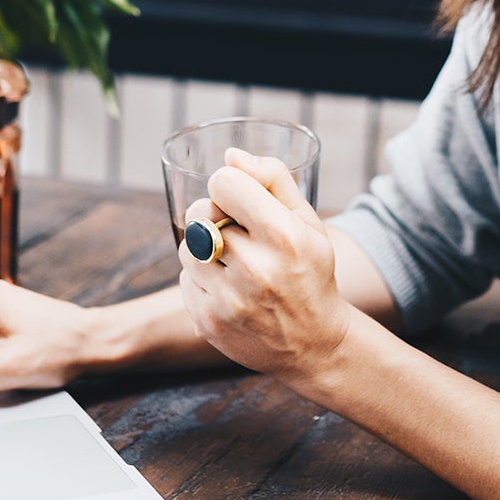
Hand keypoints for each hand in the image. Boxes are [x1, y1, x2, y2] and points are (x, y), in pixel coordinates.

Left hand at [176, 148, 353, 385]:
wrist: (314, 343)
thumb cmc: (310, 273)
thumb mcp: (308, 222)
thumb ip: (273, 180)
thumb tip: (231, 155)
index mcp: (284, 237)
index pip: (225, 183)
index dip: (231, 186)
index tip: (242, 200)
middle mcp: (255, 269)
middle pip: (200, 212)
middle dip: (215, 215)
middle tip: (239, 233)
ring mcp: (228, 300)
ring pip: (188, 245)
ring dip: (205, 248)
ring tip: (234, 262)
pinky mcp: (208, 322)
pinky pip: (185, 279)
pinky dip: (202, 279)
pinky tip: (229, 289)